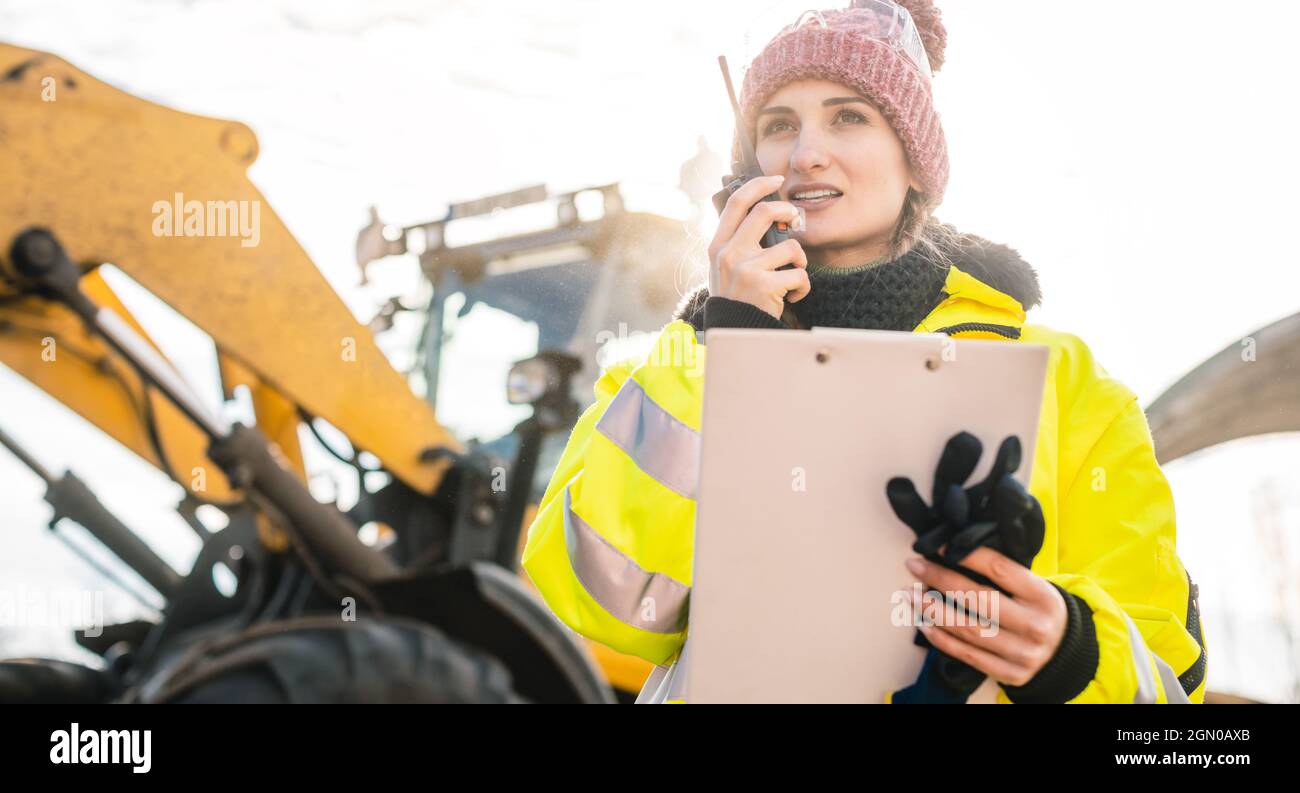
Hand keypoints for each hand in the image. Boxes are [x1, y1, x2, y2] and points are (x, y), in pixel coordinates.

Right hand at [707, 174, 809, 319]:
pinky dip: (802, 287)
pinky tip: (791, 296)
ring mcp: (746, 269)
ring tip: (791, 276)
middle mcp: (729, 253)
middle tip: (795, 219)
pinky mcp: (764, 285)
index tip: (776, 179)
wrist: (734, 332)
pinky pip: (799, 275)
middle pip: (765, 212)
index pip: (737, 203)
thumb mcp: (724, 267)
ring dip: (800, 263)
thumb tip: (763, 210)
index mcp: (718, 245)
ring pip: (791, 248)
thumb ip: (736, 241)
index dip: (759, 185)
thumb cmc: (735, 297)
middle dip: (789, 211)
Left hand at [885, 431, 1048, 697]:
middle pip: (979, 599)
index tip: (935, 544)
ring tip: (909, 594)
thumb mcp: (1035, 586)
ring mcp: (1024, 652)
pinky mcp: (1011, 674)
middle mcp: (1035, 624)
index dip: (965, 554)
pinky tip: (924, 624)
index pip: (998, 569)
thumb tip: (958, 543)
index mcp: (1042, 595)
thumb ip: (1004, 572)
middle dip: (940, 579)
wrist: (1068, 655)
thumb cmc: (1039, 610)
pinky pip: (969, 655)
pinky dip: (943, 639)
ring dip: (933, 610)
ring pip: (969, 629)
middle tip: (913, 565)